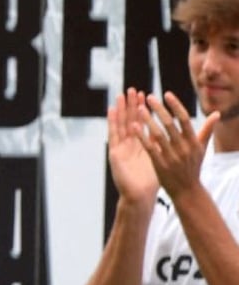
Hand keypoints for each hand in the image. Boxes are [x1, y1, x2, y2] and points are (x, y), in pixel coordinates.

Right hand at [107, 89, 160, 204]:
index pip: (142, 122)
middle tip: (133, 89)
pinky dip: (112, 122)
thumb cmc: (151, 180)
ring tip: (121, 95)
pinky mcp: (114, 152)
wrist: (139, 195)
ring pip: (121, 124)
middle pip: (130, 120)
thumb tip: (171, 131)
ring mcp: (121, 147)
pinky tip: (112, 110)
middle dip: (131, 105)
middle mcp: (130, 144)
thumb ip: (162, 144)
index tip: (146, 95)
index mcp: (141, 144)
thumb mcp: (160, 158)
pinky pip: (113, 134)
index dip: (143, 109)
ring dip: (120, 109)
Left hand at [137, 91, 219, 199]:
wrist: (187, 191)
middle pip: (170, 124)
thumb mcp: (201, 149)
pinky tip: (133, 126)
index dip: (176, 106)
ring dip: (148, 120)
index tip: (166, 94)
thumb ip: (207, 130)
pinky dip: (142, 136)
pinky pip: (150, 147)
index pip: (185, 120)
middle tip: (149, 97)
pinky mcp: (160, 164)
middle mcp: (184, 148)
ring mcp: (172, 157)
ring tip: (138, 108)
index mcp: (194, 142)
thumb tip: (216, 113)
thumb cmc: (193, 166)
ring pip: (158, 134)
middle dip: (159, 109)